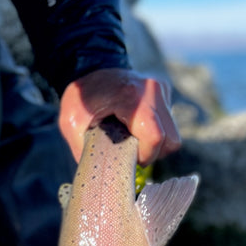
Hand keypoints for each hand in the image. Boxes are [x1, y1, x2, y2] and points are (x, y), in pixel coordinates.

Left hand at [58, 67, 180, 165]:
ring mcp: (162, 90)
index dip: (144, 155)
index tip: (128, 156)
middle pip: (170, 140)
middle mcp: (152, 90)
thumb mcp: (72, 124)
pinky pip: (170, 126)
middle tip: (130, 150)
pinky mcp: (165, 93)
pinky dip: (156, 134)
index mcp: (131, 97)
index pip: (155, 137)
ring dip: (155, 146)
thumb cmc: (81, 98)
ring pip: (173, 136)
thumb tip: (100, 178)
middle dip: (151, 153)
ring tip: (133, 139)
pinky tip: (137, 128)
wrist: (91, 66)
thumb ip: (86, 151)